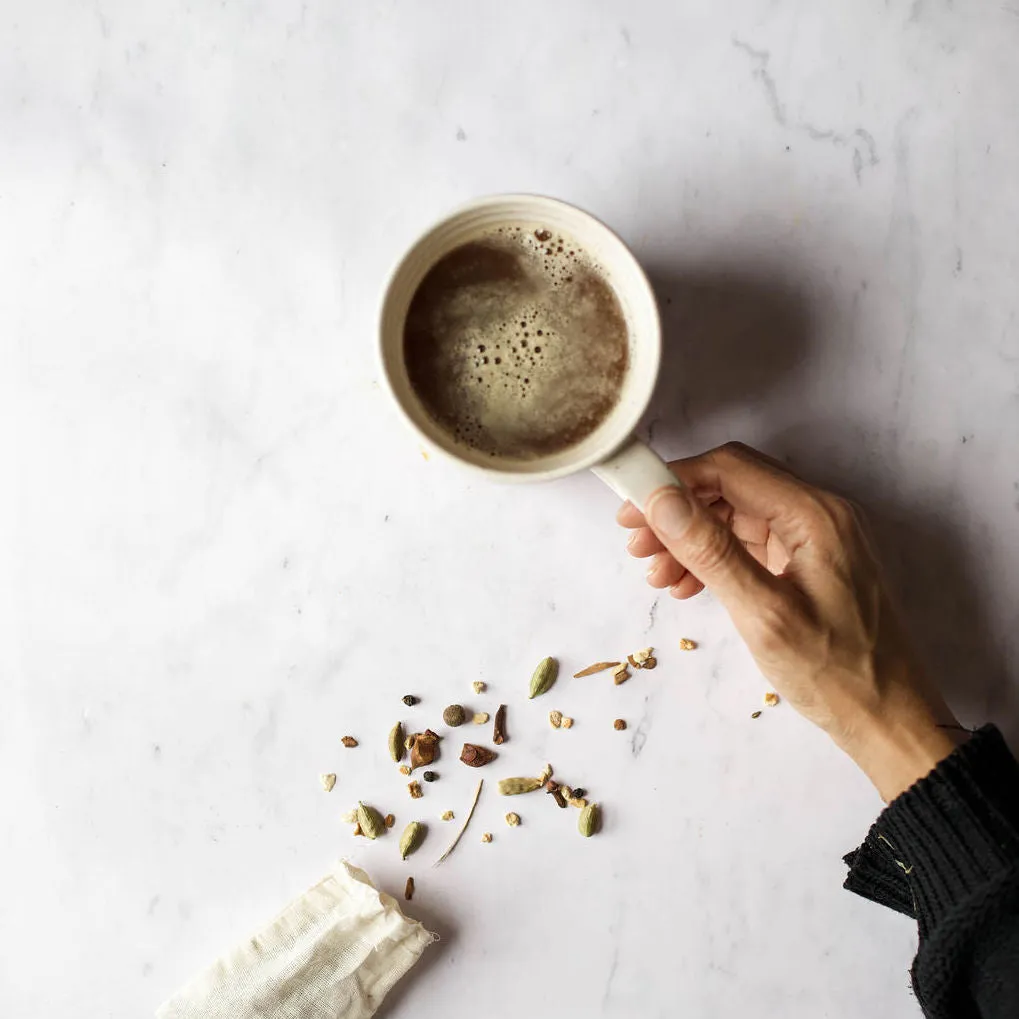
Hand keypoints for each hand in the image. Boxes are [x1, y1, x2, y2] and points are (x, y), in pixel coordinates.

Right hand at [618, 442, 964, 800]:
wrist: (891, 721)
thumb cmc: (836, 674)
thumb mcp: (763, 614)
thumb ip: (711, 551)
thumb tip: (662, 501)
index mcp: (816, 516)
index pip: (730, 468)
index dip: (674, 481)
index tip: (632, 507)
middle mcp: (820, 515)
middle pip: (732, 486)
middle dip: (678, 510)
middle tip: (636, 543)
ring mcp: (818, 539)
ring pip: (738, 516)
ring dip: (692, 537)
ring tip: (655, 572)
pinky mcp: (812, 563)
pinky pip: (753, 543)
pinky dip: (715, 557)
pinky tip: (687, 584)